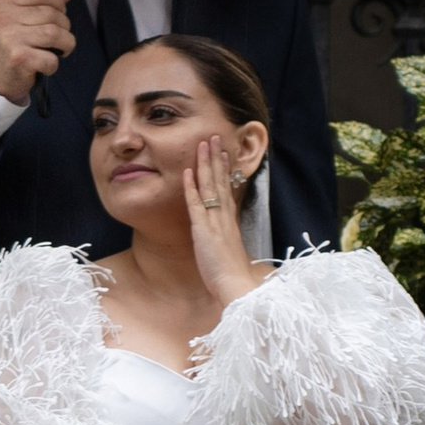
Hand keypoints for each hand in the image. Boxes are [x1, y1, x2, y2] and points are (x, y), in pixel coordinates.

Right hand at [0, 0, 75, 105]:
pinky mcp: (19, 58)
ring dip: (65, 44)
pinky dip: (54, 64)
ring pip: (55, 33)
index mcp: (2, 4)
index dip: (57, 0)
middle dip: (64, 26)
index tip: (61, 10)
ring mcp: (10, 38)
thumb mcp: (15, 19)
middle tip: (58, 37)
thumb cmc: (8, 47)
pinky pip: (51, 58)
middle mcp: (3, 19)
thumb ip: (38, 4)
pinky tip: (44, 65)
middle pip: (51, 13)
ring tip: (59, 50)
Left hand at [181, 128, 260, 300]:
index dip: (224, 169)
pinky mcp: (204, 231)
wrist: (236, 287)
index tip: (223, 152)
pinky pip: (197, 204)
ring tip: (204, 143)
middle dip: (217, 158)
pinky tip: (189, 171)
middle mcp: (224, 217)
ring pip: (210, 186)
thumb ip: (225, 241)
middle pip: (221, 181)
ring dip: (206, 164)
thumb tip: (223, 238)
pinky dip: (192, 187)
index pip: (227, 189)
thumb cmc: (232, 276)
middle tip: (215, 137)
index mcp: (230, 222)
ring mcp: (214, 222)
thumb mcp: (228, 253)